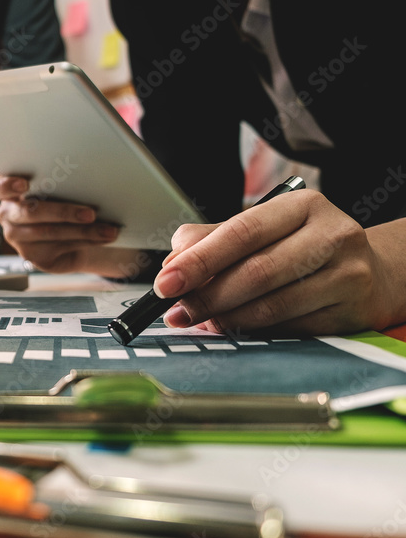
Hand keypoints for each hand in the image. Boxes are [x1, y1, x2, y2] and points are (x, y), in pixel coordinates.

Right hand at [0, 175, 120, 272]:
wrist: (69, 235)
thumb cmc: (62, 202)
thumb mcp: (57, 190)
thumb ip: (59, 185)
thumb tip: (89, 180)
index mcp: (7, 193)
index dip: (7, 185)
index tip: (24, 185)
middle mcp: (8, 215)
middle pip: (30, 212)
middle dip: (63, 211)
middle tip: (90, 213)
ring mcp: (17, 238)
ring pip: (50, 232)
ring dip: (84, 231)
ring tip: (108, 229)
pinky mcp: (32, 257)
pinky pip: (62, 247)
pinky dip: (87, 241)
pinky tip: (104, 237)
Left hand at [153, 190, 405, 335]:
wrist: (371, 273)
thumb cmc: (302, 248)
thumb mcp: (263, 230)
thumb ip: (213, 240)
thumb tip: (172, 263)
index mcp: (302, 205)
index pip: (242, 231)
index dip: (200, 260)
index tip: (166, 282)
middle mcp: (332, 234)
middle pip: (257, 271)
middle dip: (208, 296)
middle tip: (176, 311)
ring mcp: (348, 274)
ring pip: (273, 305)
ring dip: (227, 319)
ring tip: (200, 321)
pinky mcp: (352, 310)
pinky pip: (290, 329)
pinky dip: (255, 332)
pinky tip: (236, 329)